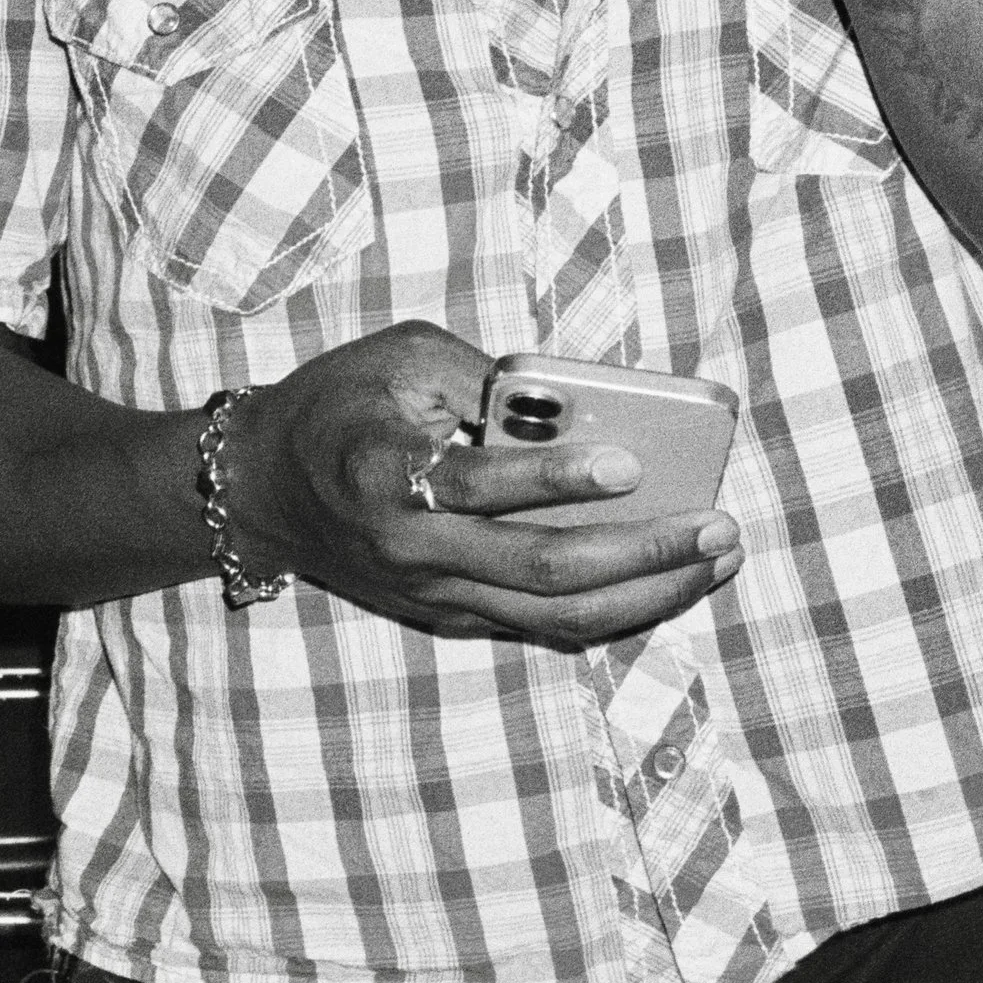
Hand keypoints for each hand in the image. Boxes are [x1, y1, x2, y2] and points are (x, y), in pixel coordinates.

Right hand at [222, 322, 742, 651]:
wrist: (264, 489)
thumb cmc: (344, 404)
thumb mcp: (405, 356)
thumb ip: (490, 376)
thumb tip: (589, 404)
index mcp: (388, 471)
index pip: (482, 485)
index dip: (559, 477)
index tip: (631, 462)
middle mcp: (412, 548)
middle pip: (543, 568)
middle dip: (644, 551)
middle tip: (718, 525)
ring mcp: (433, 595)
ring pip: (557, 614)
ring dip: (649, 591)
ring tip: (716, 557)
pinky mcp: (450, 618)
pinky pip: (546, 626)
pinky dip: (616, 609)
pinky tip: (672, 581)